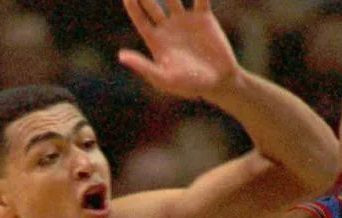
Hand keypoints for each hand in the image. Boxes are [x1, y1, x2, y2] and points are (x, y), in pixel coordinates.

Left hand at [119, 0, 239, 100]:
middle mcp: (167, 26)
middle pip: (151, 2)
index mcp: (156, 39)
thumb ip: (144, 67)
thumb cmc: (192, 86)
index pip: (138, 16)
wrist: (221, 83)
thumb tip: (121, 56)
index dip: (132, 4)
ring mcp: (185, 20)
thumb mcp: (166, 79)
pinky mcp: (203, 17)